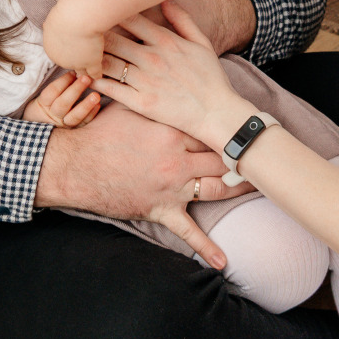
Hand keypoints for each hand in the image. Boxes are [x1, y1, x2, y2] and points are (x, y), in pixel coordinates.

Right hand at [23, 72, 100, 126]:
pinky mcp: (74, 131)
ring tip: (96, 95)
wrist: (42, 128)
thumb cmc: (47, 105)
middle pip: (62, 104)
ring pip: (74, 117)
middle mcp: (53, 115)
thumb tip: (73, 67)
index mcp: (43, 104)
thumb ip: (56, 84)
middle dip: (75, 90)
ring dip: (85, 105)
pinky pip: (83, 124)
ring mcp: (64, 125)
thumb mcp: (44, 96)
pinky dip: (90, 115)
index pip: (51, 92)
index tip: (73, 72)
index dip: (62, 82)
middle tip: (86, 78)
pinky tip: (98, 105)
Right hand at [35, 100, 254, 268]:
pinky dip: (207, 248)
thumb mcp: (129, 108)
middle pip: (220, 157)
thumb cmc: (99, 134)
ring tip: (260, 189)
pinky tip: (223, 262)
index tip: (245, 124)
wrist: (74, 165)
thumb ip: (153, 96)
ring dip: (239, 190)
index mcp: (172, 130)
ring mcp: (172, 187)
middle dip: (243, 156)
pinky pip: (187, 233)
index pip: (210, 128)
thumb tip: (166, 76)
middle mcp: (177, 159)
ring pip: (215, 189)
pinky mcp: (161, 210)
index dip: (229, 127)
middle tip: (265, 156)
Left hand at [41, 9, 107, 78]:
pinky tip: (99, 75)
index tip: (73, 50)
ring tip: (91, 74)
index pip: (59, 54)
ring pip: (81, 71)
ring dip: (86, 71)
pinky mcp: (91, 63)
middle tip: (83, 60)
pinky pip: (94, 73)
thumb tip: (48, 24)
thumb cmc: (65, 13)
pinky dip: (97, 74)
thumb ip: (52, 26)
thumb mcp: (53, 19)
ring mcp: (77, 63)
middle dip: (76, 62)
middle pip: (69, 63)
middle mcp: (62, 59)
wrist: (77, 17)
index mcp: (51, 48)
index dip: (67, 51)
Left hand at [91, 1, 254, 151]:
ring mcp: (144, 81)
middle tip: (77, 27)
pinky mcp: (140, 103)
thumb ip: (183, 19)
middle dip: (93, 32)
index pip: (130, 19)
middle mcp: (152, 58)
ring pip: (107, 63)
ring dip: (88, 56)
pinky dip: (95, 81)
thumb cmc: (211, 78)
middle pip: (112, 39)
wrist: (217, 113)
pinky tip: (83, 75)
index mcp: (165, 41)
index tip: (97, 6)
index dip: (110, 11)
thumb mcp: (202, 43)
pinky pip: (110, 89)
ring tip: (74, 50)